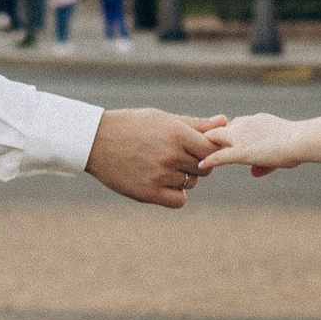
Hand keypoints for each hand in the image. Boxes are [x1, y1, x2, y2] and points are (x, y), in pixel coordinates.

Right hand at [87, 109, 224, 207]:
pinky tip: (164, 184)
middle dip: (197, 164)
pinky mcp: (148, 193)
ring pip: (191, 184)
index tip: (199, 149)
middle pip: (204, 168)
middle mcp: (170, 155)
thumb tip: (225, 121)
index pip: (212, 149)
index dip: (209, 151)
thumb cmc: (132, 126)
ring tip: (163, 167)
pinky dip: (176, 195)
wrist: (95, 141)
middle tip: (178, 158)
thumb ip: (195, 124)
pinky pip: (179, 200)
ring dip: (183, 178)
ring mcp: (159, 176)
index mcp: (177, 134)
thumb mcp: (163, 118)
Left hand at [198, 110, 319, 176]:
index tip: (226, 142)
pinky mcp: (240, 152)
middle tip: (204, 147)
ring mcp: (241, 138)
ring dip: (206, 146)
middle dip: (213, 137)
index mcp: (256, 120)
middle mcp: (245, 125)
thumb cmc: (298, 146)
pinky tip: (201, 166)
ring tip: (196, 155)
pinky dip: (208, 161)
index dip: (229, 134)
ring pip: (215, 138)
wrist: (300, 140)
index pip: (236, 124)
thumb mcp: (280, 153)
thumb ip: (263, 164)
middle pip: (221, 128)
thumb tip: (252, 173)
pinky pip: (218, 156)